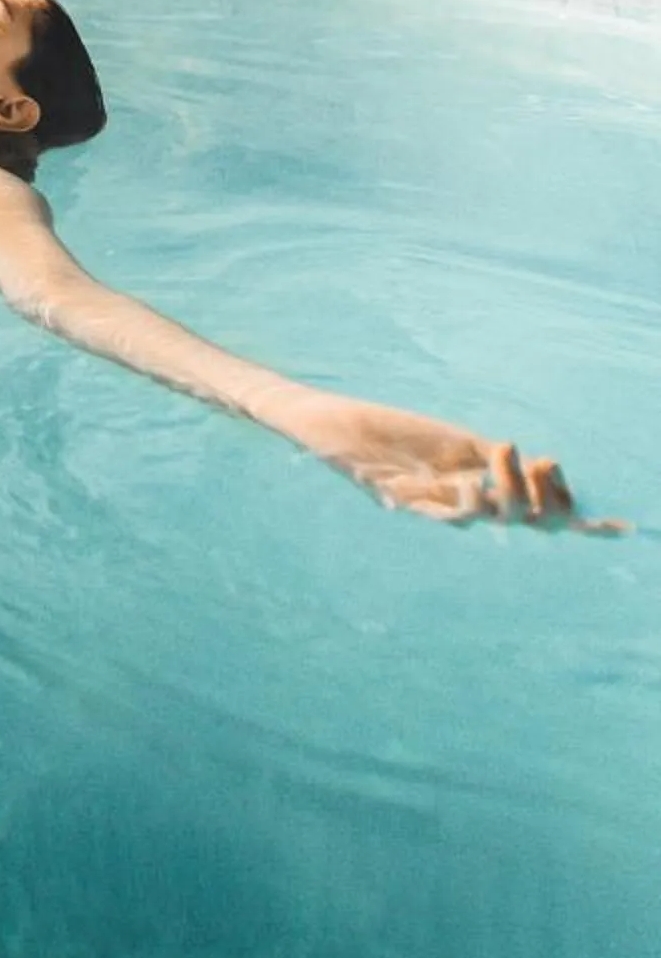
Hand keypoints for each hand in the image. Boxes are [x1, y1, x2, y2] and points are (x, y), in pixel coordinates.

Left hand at [288, 394, 623, 530]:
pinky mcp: (397, 497)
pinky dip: (454, 499)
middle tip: (547, 464)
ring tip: (508, 451)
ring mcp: (432, 504)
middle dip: (543, 499)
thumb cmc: (394, 437)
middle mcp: (463, 505)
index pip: (539, 515)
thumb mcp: (455, 444)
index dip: (578, 522)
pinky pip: (431, 510)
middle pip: (519, 520)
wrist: (335, 428)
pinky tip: (470, 483)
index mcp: (483, 491)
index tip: (622, 528)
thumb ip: (494, 460)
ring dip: (504, 489)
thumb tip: (543, 466)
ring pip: (483, 515)